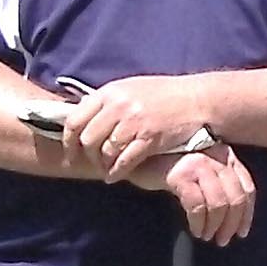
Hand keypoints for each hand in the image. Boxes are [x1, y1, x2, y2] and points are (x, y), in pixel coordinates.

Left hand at [66, 75, 213, 181]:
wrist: (197, 98)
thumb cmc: (165, 94)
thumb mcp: (131, 89)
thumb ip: (108, 102)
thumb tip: (84, 118)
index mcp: (110, 92)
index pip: (75, 119)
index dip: (69, 141)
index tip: (71, 153)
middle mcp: (119, 106)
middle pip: (88, 139)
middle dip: (87, 156)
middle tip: (92, 164)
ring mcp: (134, 122)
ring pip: (105, 151)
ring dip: (103, 165)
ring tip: (106, 170)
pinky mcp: (150, 137)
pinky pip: (125, 160)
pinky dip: (117, 171)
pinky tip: (116, 176)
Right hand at [128, 144, 255, 246]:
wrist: (134, 155)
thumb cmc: (167, 164)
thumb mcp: (198, 168)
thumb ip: (217, 181)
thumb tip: (232, 215)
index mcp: (225, 154)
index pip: (247, 187)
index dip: (247, 213)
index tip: (242, 232)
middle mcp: (216, 156)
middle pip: (236, 197)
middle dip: (232, 223)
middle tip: (223, 240)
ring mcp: (198, 164)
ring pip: (219, 203)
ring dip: (215, 225)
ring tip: (207, 237)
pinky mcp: (180, 174)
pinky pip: (197, 205)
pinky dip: (199, 222)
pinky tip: (195, 230)